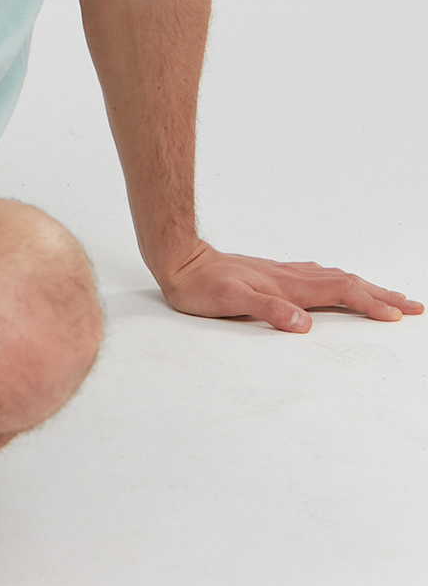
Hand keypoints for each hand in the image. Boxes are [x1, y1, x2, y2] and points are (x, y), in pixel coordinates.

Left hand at [154, 240, 423, 331]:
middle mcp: (291, 277)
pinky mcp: (273, 273)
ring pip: (335, 278)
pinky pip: (318, 276)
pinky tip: (338, 281)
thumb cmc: (201, 286)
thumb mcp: (230, 302)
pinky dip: (340, 281)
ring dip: (366, 287)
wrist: (180, 261)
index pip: (340, 293)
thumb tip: (303, 324)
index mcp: (289, 286)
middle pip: (347, 283)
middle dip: (381, 295)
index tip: (397, 315)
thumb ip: (268, 311)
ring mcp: (284, 273)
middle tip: (414, 306)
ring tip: (389, 296)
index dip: (370, 304)